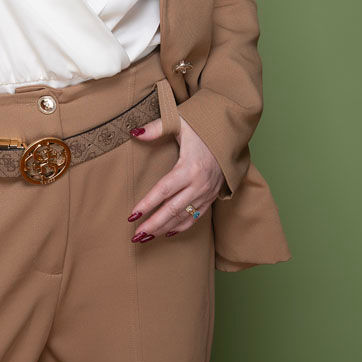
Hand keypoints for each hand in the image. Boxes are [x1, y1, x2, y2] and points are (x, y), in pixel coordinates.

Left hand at [127, 115, 224, 238]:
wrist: (230, 134)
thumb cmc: (203, 127)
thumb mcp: (180, 122)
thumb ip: (156, 128)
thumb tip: (134, 133)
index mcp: (190, 167)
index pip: (164, 190)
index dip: (147, 204)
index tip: (132, 215)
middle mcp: (199, 183)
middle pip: (172, 209)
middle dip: (153, 224)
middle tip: (136, 236)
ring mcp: (207, 192)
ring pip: (183, 216)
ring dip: (164, 228)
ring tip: (146, 238)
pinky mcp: (212, 196)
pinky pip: (196, 217)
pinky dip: (182, 226)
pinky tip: (167, 232)